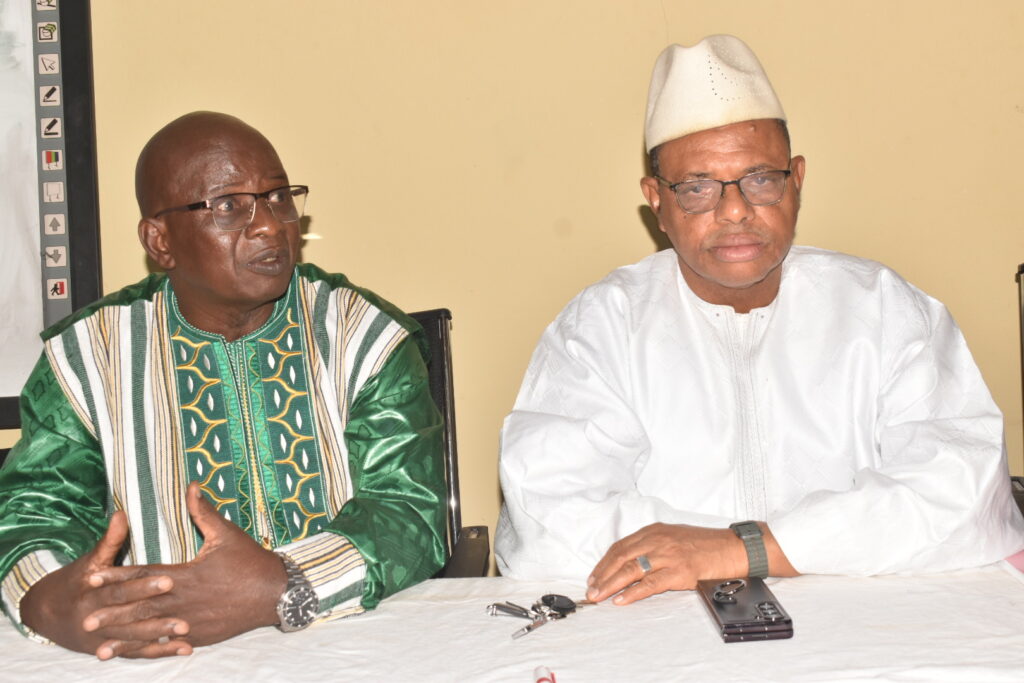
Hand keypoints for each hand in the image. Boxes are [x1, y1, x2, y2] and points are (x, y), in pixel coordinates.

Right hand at [20, 511, 190, 658]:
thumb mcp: (90, 560)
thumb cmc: (75, 581)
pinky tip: (184, 649)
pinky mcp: (111, 647)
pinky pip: (137, 652)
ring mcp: (104, 636)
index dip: (144, 586)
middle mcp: (98, 618)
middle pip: (130, 618)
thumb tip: (121, 513)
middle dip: (157, 619)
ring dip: (160, 639)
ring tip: (187, 636)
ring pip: (135, 639)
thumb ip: (109, 540)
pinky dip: (159, 651)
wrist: (45, 613)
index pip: (122, 589)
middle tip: (185, 620)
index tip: (170, 581)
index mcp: (94, 592)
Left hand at [88, 483, 287, 649]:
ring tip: (99, 648)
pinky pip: (170, 644)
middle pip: (142, 608)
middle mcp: (185, 601)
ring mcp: (193, 622)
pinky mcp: (201, 636)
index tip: (93, 578)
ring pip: (152, 632)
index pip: (145, 575)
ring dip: (125, 639)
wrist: (275, 593)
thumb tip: (191, 486)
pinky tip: (134, 655)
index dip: (118, 576)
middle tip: (86, 619)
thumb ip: (204, 512)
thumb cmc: (250, 561)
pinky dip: (150, 650)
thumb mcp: (227, 534)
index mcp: (187, 575)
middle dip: (113, 614)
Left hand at [585, 522, 796, 605]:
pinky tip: (621, 600)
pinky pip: (650, 584)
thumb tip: (630, 563)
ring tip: (599, 596)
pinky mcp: (679, 571)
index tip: (594, 576)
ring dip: (611, 584)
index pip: (621, 546)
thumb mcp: (674, 537)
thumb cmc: (706, 545)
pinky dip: (632, 593)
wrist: (733, 547)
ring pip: (631, 570)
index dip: (604, 563)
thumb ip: (653, 545)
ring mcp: (668, 555)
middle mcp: (658, 540)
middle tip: (591, 590)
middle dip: (602, 575)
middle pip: (621, 557)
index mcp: (654, 531)